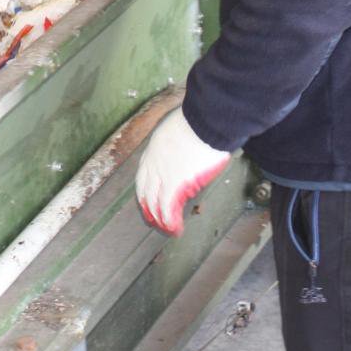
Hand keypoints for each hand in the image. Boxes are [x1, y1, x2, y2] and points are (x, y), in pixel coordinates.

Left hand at [136, 106, 230, 235]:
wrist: (206, 121)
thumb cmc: (201, 120)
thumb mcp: (181, 127)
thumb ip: (179, 141)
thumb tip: (190, 147)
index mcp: (154, 147)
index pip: (144, 174)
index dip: (145, 190)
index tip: (147, 199)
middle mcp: (153, 162)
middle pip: (145, 191)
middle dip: (148, 208)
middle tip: (152, 220)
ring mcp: (163, 174)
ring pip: (155, 203)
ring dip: (160, 220)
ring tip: (167, 230)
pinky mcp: (176, 184)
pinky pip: (168, 208)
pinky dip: (170, 222)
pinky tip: (175, 229)